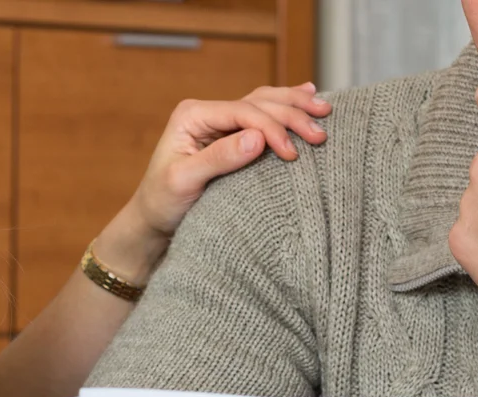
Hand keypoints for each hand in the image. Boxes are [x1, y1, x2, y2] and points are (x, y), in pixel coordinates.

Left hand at [127, 82, 331, 240]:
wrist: (153, 220)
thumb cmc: (163, 203)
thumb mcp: (184, 182)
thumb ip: (219, 158)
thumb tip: (258, 138)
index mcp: (193, 115)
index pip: (243, 112)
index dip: (272, 128)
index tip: (293, 154)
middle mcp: (207, 112)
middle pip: (259, 103)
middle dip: (292, 116)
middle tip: (321, 134)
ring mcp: (219, 121)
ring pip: (265, 102)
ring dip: (296, 106)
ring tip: (325, 110)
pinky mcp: (230, 135)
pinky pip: (263, 114)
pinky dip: (286, 107)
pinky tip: (308, 94)